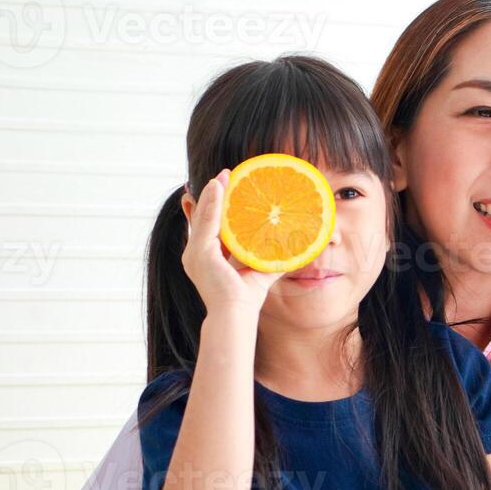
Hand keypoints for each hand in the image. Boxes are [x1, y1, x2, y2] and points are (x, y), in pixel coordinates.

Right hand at [181, 170, 281, 319]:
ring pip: (203, 215)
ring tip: (223, 176)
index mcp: (205, 257)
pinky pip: (206, 222)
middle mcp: (195, 253)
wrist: (236, 313)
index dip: (211, 207)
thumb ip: (272, 257)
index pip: (206, 226)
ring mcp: (194, 253)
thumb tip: (296, 247)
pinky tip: (218, 187)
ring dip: (213, 193)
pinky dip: (211, 203)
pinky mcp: (200, 253)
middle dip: (212, 195)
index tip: (220, 188)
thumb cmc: (246, 297)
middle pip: (202, 216)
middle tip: (224, 176)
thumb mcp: (260, 269)